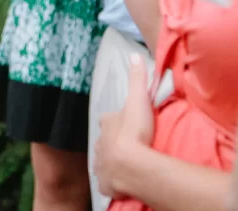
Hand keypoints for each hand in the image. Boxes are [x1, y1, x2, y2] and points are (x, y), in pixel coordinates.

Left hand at [94, 54, 154, 198]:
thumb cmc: (134, 131)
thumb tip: (135, 54)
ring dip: (112, 162)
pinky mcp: (106, 183)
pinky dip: (112, 182)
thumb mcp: (138, 100)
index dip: (116, 121)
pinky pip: (108, 183)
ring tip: (125, 165)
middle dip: (113, 143)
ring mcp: (101, 164)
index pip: (108, 119)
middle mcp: (99, 143)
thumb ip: (137, 79)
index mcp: (106, 123)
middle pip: (105, 141)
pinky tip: (121, 183)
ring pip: (105, 161)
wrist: (130, 163)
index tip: (124, 124)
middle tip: (127, 147)